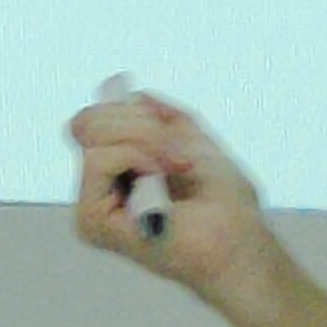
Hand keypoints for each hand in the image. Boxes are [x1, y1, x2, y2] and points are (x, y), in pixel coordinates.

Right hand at [66, 86, 287, 321]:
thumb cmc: (221, 202)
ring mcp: (90, 207)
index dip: (131, 110)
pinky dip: (139, 157)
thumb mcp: (186, 137)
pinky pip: (100, 159)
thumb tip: (119, 87)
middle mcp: (96, 189)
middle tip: (178, 152)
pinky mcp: (91, 221)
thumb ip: (152, 113)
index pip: (95, 118)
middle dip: (139, 122)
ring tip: (177, 165)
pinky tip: (164, 178)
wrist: (239, 239)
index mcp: (115, 172)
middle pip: (87, 121)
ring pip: (93, 134)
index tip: (173, 131)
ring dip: (145, 139)